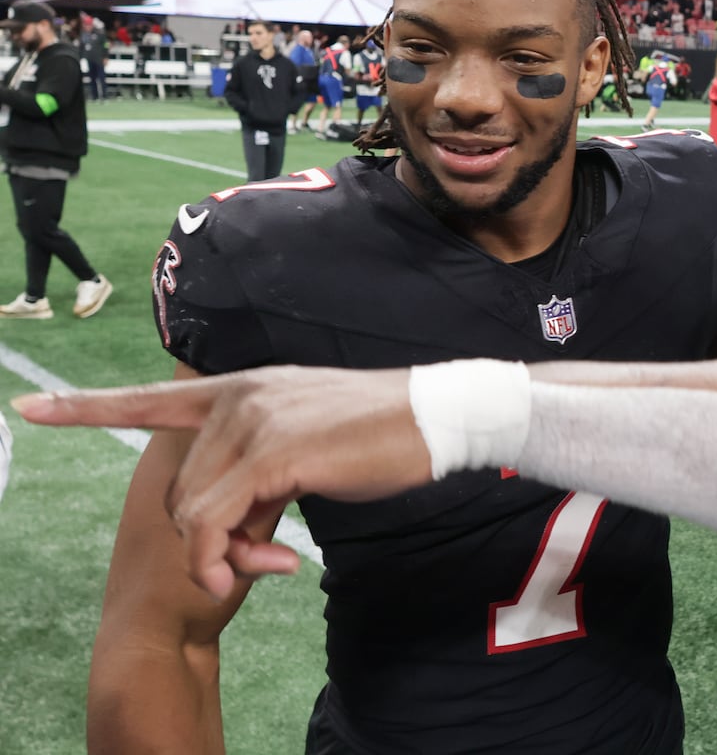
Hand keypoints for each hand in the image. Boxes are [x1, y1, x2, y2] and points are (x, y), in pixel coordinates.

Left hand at [11, 365, 428, 600]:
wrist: (435, 417)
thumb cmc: (380, 435)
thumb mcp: (307, 447)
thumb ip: (260, 470)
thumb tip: (234, 523)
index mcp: (243, 388)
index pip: (153, 396)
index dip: (89, 405)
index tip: (31, 404)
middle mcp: (239, 396)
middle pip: (181, 485)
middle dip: (206, 538)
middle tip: (255, 563)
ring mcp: (254, 419)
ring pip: (195, 506)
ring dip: (219, 553)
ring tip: (266, 566)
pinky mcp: (274, 450)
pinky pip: (218, 517)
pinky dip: (225, 554)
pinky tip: (263, 568)